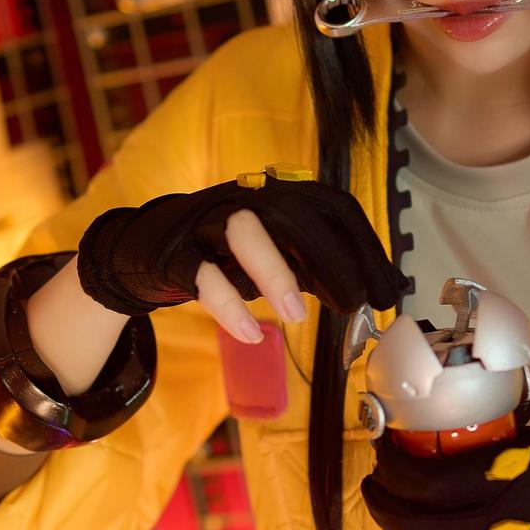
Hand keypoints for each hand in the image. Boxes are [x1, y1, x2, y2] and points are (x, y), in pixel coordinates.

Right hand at [76, 174, 402, 343]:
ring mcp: (205, 221)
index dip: (365, 247)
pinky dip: (227, 305)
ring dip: (274, 271)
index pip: (332, 209)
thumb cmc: (222, 252)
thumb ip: (317, 268)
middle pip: (294, 214)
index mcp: (277, 196)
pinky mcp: (173, 252)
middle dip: (331, 259)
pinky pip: (199, 274)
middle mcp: (245, 199)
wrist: (141, 247)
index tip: (387, 290)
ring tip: (296, 314)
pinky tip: (250, 334)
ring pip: (242, 230)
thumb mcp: (275, 254)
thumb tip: (375, 293)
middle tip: (356, 303)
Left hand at [360, 423, 529, 529]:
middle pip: (412, 523)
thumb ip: (511, 447)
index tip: (382, 451)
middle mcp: (502, 524)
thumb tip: (472, 442)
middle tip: (375, 484)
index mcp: (511, 476)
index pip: (423, 480)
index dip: (389, 467)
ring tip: (400, 510)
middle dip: (381, 503)